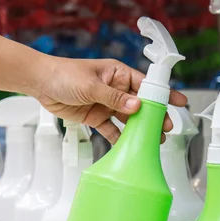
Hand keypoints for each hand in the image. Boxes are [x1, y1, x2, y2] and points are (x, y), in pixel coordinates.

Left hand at [35, 57, 186, 143]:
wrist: (39, 83)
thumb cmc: (64, 74)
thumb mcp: (91, 85)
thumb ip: (114, 98)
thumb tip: (136, 106)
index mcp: (118, 74)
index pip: (146, 84)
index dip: (163, 93)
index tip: (180, 101)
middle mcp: (115, 89)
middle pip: (141, 104)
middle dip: (155, 116)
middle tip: (167, 128)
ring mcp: (106, 104)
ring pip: (128, 119)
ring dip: (140, 129)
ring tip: (154, 140)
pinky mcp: (96, 117)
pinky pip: (112, 130)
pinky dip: (120, 138)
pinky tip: (130, 146)